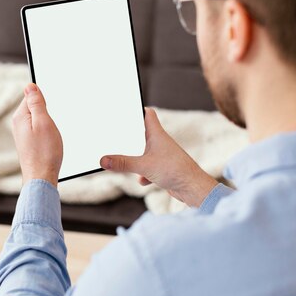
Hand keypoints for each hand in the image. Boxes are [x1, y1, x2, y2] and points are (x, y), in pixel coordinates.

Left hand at [12, 83, 62, 187]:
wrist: (41, 178)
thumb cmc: (45, 153)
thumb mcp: (44, 123)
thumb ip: (36, 103)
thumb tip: (29, 86)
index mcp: (20, 117)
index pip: (31, 96)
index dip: (45, 99)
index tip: (52, 109)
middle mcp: (18, 125)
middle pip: (35, 108)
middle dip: (47, 111)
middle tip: (53, 125)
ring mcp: (23, 135)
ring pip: (38, 120)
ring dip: (48, 123)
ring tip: (53, 136)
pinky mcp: (29, 143)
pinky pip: (39, 130)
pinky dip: (47, 132)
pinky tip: (51, 142)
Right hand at [100, 107, 217, 207]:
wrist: (192, 188)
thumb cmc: (174, 170)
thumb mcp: (143, 166)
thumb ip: (122, 163)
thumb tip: (103, 160)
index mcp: (157, 134)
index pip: (148, 114)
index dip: (138, 109)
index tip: (127, 108)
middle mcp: (160, 143)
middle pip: (143, 134)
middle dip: (131, 137)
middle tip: (118, 137)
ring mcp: (162, 156)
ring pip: (144, 153)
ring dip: (136, 158)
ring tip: (126, 162)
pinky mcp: (164, 169)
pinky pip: (148, 168)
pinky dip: (143, 173)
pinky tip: (143, 180)